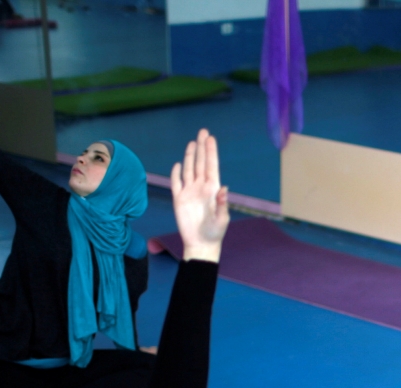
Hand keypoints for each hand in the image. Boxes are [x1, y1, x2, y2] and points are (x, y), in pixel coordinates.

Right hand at [171, 129, 229, 262]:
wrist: (201, 244)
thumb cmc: (215, 232)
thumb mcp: (222, 219)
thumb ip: (223, 203)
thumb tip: (224, 188)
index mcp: (212, 189)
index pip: (211, 166)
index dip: (211, 152)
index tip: (210, 138)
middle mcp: (201, 187)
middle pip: (200, 163)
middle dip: (201, 147)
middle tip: (202, 131)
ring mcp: (189, 192)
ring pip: (189, 169)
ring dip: (190, 156)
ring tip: (192, 142)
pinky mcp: (178, 199)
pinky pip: (176, 182)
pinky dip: (176, 173)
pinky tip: (178, 164)